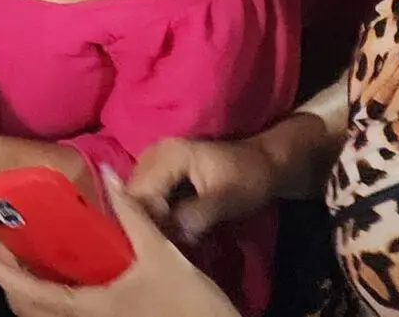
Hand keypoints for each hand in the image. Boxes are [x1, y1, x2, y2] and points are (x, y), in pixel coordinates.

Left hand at [0, 168, 239, 316]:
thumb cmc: (189, 304)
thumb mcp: (162, 256)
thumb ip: (132, 215)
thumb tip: (106, 172)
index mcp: (86, 308)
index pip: (25, 291)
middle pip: (30, 306)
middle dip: (11, 279)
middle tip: (3, 246)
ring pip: (49, 312)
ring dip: (33, 287)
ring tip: (30, 256)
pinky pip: (71, 312)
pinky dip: (59, 292)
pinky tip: (71, 272)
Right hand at [124, 136, 279, 245]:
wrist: (265, 165)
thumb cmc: (249, 178)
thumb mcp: (227, 198)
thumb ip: (199, 214)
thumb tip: (176, 234)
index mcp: (168, 154)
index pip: (140, 193)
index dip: (149, 221)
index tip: (166, 244)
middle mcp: (153, 153)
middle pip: (133, 195)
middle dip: (147, 222)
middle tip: (167, 244)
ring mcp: (154, 161)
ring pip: (137, 198)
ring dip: (150, 220)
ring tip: (170, 237)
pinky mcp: (159, 172)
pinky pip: (146, 196)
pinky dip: (156, 214)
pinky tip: (170, 229)